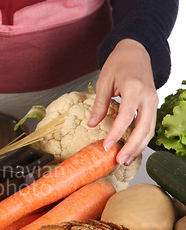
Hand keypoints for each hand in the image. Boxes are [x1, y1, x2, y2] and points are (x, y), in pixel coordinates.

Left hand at [89, 38, 157, 165]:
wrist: (136, 52)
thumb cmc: (119, 64)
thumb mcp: (104, 81)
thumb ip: (99, 104)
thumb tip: (92, 125)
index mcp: (135, 89)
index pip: (125, 117)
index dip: (116, 134)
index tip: (106, 146)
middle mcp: (148, 97)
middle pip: (143, 128)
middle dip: (132, 147)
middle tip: (119, 160)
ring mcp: (153, 101)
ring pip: (150, 130)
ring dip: (139, 147)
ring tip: (125, 160)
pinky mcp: (153, 105)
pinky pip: (150, 125)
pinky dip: (142, 139)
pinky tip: (132, 149)